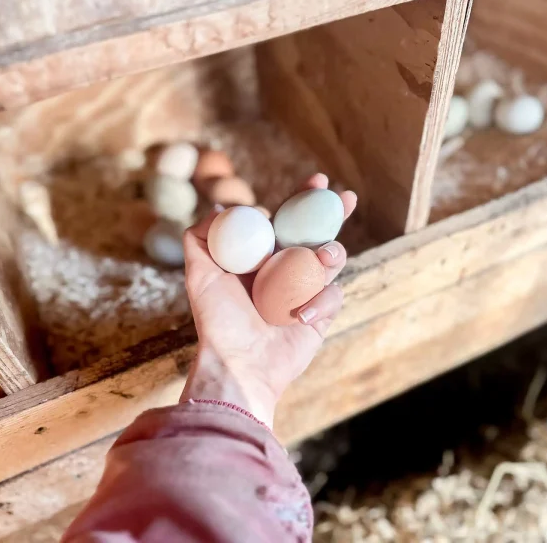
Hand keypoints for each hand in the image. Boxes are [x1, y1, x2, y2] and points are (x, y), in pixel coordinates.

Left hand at [179, 174, 356, 426]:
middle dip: (336, 212)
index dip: (303, 198)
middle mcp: (286, 270)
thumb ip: (201, 238)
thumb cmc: (218, 321)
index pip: (286, 219)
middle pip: (317, 232)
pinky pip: (333, 295)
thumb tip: (221, 207)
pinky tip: (300, 315)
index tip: (317, 180)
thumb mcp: (199, 274)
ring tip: (322, 258)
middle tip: (347, 197)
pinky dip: (320, 301)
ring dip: (332, 253)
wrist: (239, 365)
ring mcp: (306, 291)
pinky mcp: (321, 315)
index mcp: (262, 257)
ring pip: (333, 259)